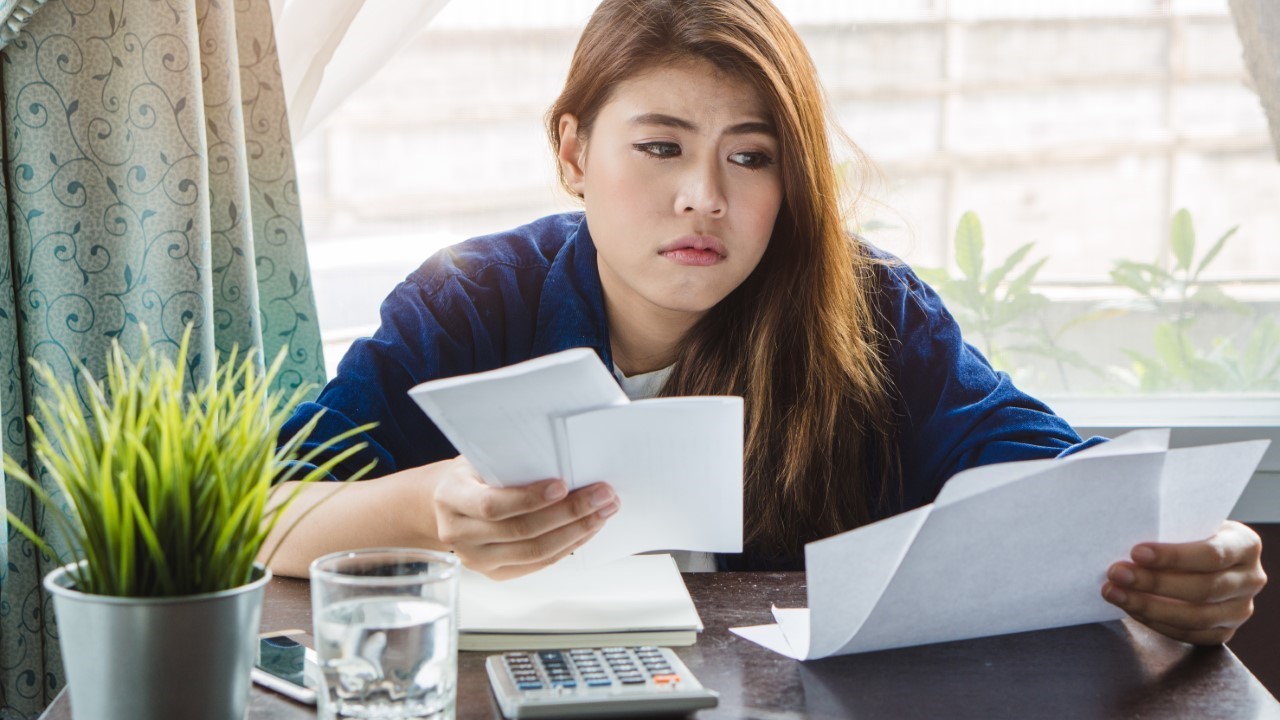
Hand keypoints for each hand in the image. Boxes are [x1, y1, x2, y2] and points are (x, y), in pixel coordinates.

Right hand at [432, 456, 619, 579]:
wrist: (447, 503)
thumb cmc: (472, 474)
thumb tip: (561, 455)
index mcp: (451, 497)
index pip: (491, 504)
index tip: (562, 484)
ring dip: (576, 531)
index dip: (529, 498)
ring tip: (603, 511)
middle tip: (602, 495)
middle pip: (521, 531)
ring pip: (535, 552)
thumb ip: (510, 460)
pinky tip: (587, 529)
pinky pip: (539, 563)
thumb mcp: (481, 457)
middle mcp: (459, 533)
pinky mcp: (495, 573)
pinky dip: (568, 545)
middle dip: (569, 512)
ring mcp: (476, 558)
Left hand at [1102, 520, 1266, 644]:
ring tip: (1114, 593)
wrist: (1199, 557)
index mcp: (1245, 545)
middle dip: (1154, 583)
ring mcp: (1240, 609)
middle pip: (1203, 589)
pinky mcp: (1224, 631)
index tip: (1136, 552)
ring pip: (1196, 617)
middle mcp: (1250, 579)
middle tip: (1117, 574)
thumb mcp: (1187, 523)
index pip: (1212, 554)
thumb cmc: (1187, 534)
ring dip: (1149, 607)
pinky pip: (1189, 634)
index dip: (1173, 556)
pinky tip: (1131, 609)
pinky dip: (1156, 623)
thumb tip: (1125, 537)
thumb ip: (1170, 529)